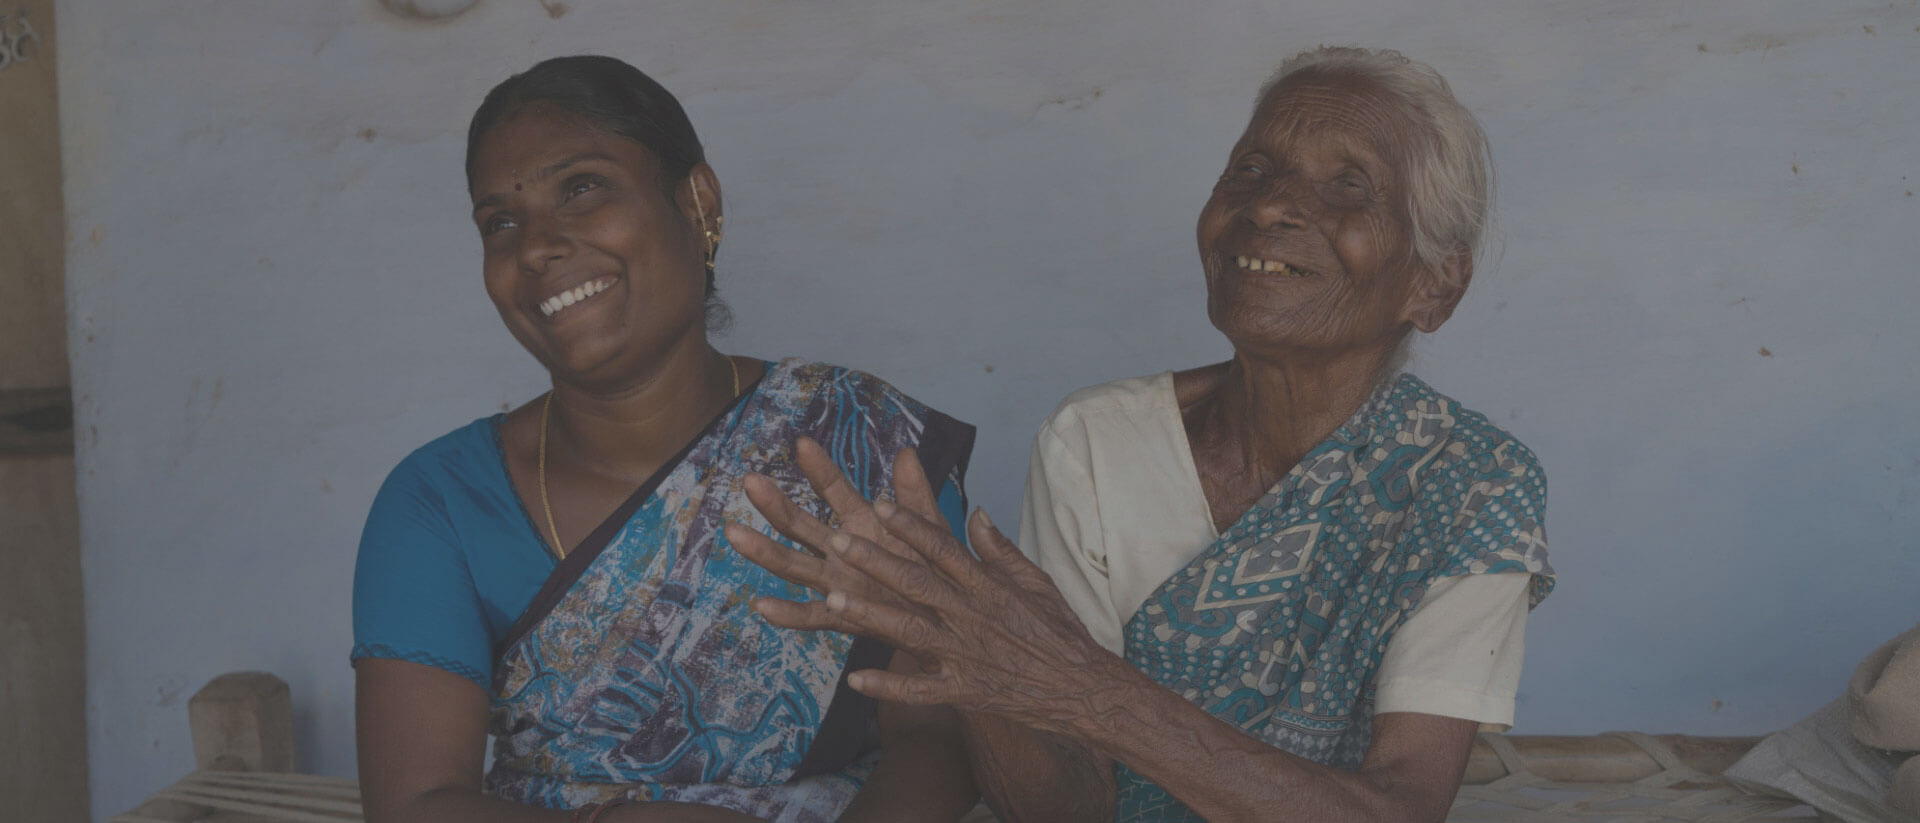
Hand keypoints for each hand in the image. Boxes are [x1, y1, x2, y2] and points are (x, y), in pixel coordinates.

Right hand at [725, 437, 948, 637]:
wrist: (946, 615)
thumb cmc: (932, 567)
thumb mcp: (928, 528)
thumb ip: (915, 495)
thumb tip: (906, 452)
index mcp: (861, 523)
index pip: (835, 490)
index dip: (820, 469)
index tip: (803, 443)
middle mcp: (840, 550)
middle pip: (800, 525)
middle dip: (776, 504)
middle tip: (750, 480)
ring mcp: (838, 582)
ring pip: (794, 565)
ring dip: (763, 551)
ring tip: (734, 533)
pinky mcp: (844, 615)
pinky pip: (811, 616)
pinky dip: (787, 614)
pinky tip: (762, 606)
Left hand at [730, 441, 1129, 736]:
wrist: (1084, 688)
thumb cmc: (1062, 633)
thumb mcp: (1037, 583)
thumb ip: (1001, 550)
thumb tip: (975, 513)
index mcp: (988, 587)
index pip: (942, 547)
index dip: (909, 525)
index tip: (879, 504)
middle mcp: (972, 616)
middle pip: (916, 582)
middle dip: (875, 560)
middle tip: (838, 539)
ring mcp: (966, 655)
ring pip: (910, 631)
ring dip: (870, 615)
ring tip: (832, 600)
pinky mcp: (965, 691)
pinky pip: (919, 690)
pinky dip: (888, 686)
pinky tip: (854, 681)